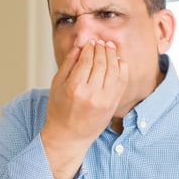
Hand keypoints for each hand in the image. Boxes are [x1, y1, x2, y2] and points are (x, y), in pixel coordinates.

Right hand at [41, 39, 127, 178]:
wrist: (69, 136)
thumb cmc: (59, 110)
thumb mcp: (56, 85)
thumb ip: (68, 64)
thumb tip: (80, 45)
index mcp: (74, 88)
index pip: (86, 60)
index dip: (90, 47)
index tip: (90, 42)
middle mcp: (91, 94)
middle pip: (101, 62)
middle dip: (102, 48)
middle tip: (101, 42)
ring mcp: (104, 100)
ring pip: (113, 70)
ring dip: (112, 55)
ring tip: (109, 47)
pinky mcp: (113, 104)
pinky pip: (122, 81)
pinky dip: (121, 68)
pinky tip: (117, 60)